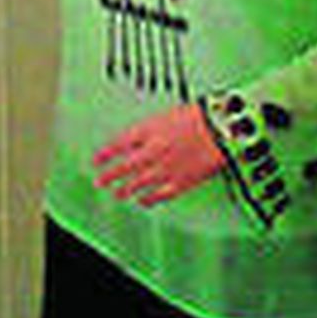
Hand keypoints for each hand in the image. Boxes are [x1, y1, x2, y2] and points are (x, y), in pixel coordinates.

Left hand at [93, 104, 224, 206]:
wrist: (220, 130)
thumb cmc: (198, 117)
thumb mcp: (167, 115)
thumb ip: (149, 129)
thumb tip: (135, 141)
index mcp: (150, 130)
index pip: (120, 143)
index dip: (106, 153)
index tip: (96, 160)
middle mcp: (153, 150)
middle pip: (125, 166)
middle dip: (109, 175)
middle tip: (99, 181)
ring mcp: (166, 168)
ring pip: (139, 183)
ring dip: (125, 189)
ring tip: (117, 193)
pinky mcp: (180, 182)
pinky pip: (159, 195)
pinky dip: (148, 200)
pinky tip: (142, 202)